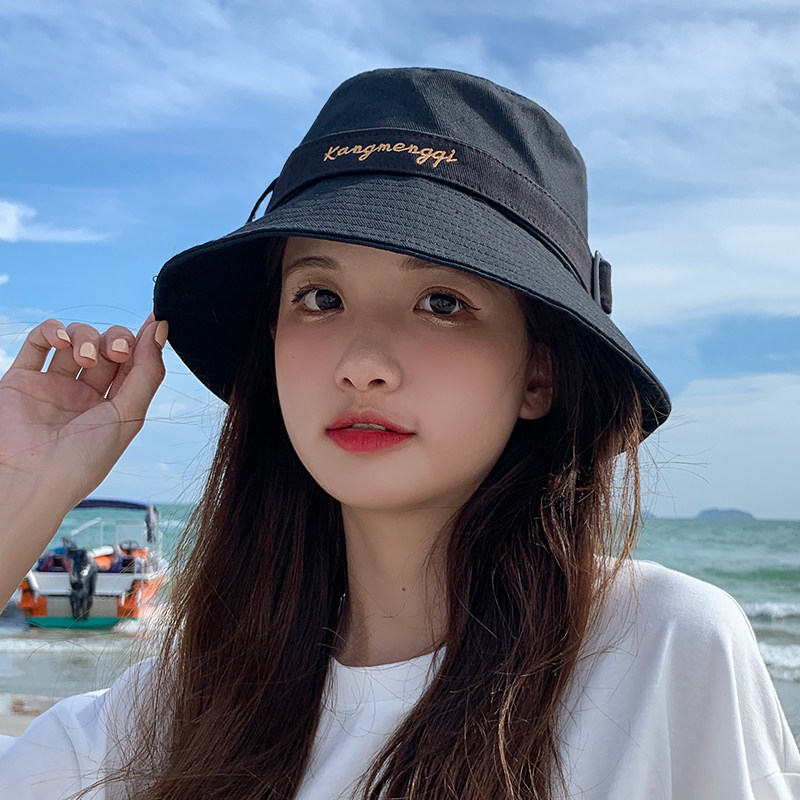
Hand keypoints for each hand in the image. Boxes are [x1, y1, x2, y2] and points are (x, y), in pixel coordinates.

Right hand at [0, 314, 166, 510]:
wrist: (30, 479)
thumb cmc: (83, 459)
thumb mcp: (129, 416)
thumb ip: (147, 372)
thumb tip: (161, 329)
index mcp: (113, 408)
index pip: (134, 364)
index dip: (144, 343)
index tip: (154, 322)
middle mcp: (84, 396)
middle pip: (108, 348)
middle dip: (117, 340)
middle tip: (117, 352)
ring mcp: (53, 386)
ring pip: (76, 340)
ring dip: (86, 336)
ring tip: (86, 357)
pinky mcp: (22, 379)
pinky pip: (38, 342)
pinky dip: (51, 330)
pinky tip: (60, 339)